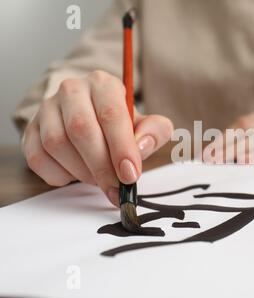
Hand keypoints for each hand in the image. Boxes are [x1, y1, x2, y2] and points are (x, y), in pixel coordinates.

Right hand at [22, 70, 172, 205]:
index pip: (111, 114)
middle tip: (116, 189)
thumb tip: (141, 146)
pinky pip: (38, 159)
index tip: (130, 174)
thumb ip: (155, 132)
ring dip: (82, 172)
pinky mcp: (30, 130)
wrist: (93, 121)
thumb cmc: (121, 126)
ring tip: (100, 180)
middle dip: (102, 167)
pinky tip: (77, 174)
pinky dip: (60, 175)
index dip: (121, 148)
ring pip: (57, 144)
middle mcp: (72, 90)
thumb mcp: (146, 125)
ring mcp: (47, 109)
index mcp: (103, 84)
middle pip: (81, 130)